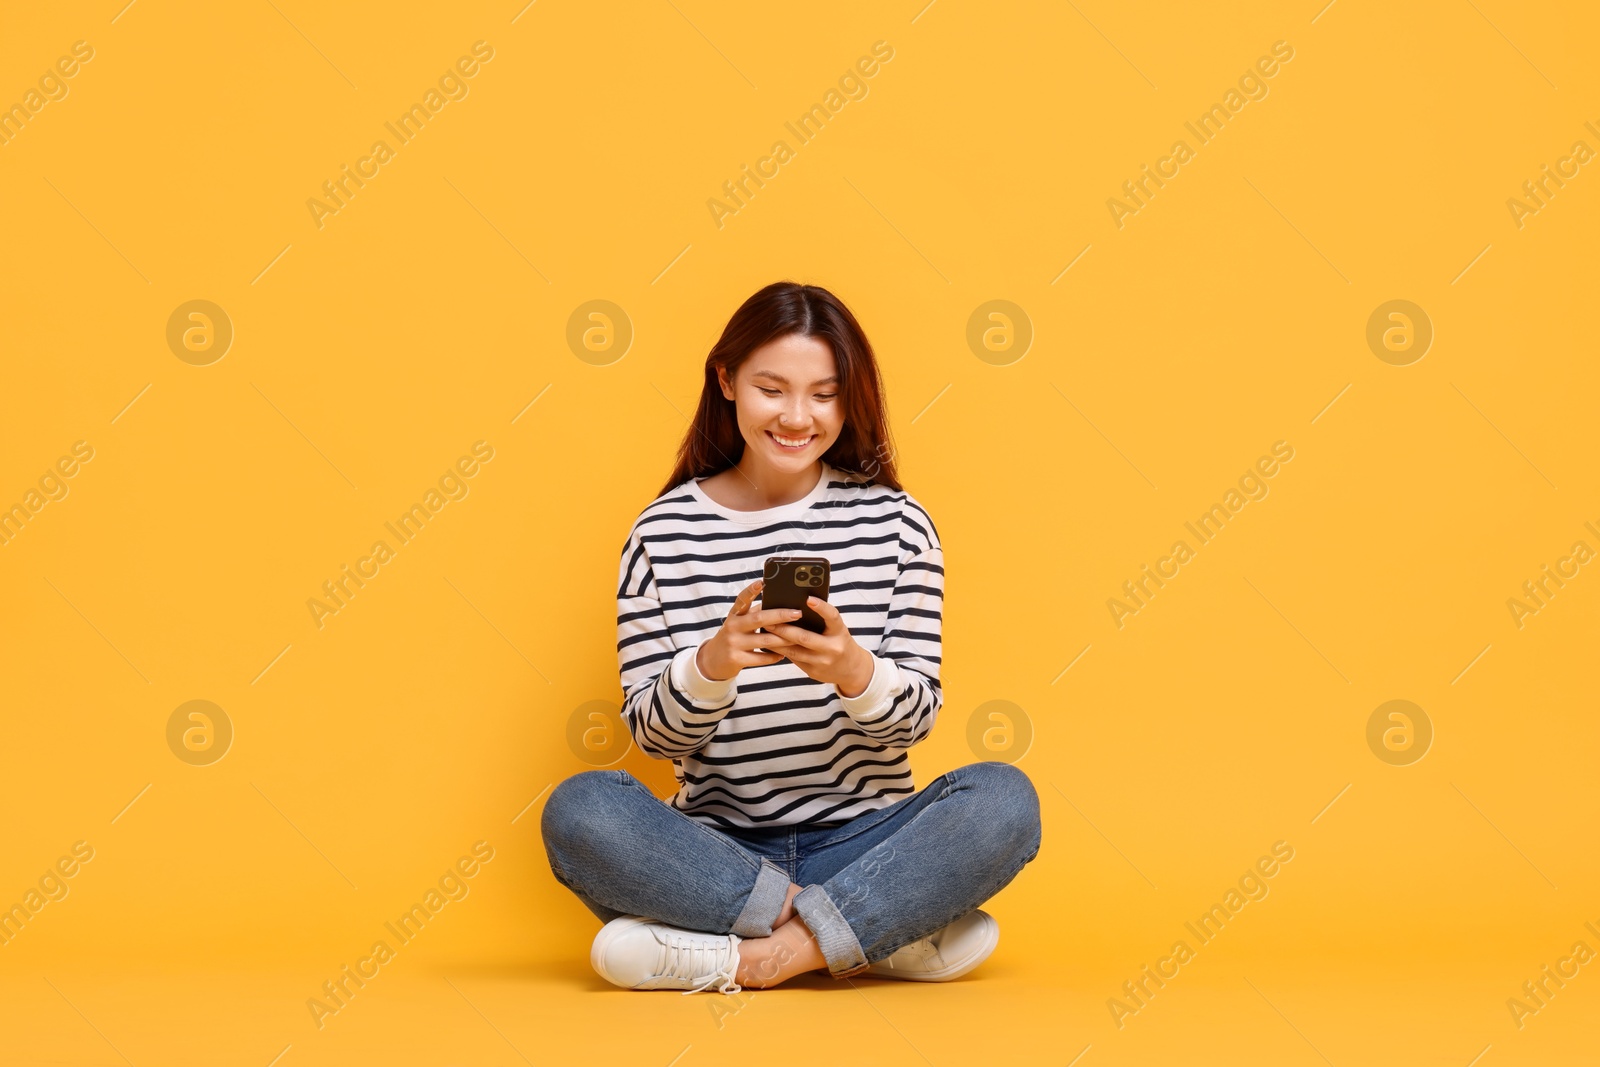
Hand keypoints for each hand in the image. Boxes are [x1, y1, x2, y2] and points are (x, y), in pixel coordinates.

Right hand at [696, 578, 803, 681]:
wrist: (713, 660)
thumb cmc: (733, 637)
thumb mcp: (739, 623)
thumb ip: (754, 614)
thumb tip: (780, 605)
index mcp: (735, 615)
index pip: (742, 600)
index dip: (751, 590)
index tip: (761, 582)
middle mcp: (732, 626)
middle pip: (759, 618)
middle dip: (780, 615)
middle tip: (797, 613)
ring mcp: (734, 643)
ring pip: (764, 640)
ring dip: (783, 639)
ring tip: (798, 636)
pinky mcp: (736, 659)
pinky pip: (761, 658)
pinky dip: (774, 656)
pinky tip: (783, 654)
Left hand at [760, 596, 874, 697]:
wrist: (852, 670)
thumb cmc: (840, 642)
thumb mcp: (837, 630)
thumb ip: (822, 621)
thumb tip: (796, 608)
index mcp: (840, 633)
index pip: (832, 617)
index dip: (821, 607)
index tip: (808, 599)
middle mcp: (832, 648)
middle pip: (805, 637)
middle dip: (784, 629)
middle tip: (769, 620)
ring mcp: (822, 662)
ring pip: (795, 651)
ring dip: (777, 641)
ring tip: (765, 631)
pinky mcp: (813, 672)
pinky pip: (794, 660)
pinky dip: (781, 651)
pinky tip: (770, 644)